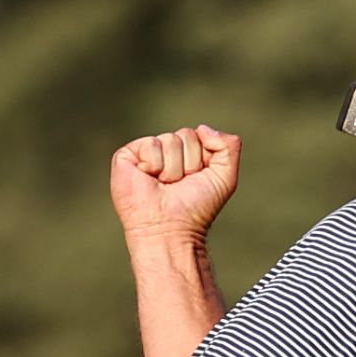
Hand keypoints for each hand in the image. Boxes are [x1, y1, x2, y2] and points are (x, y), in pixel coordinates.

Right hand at [109, 125, 241, 241]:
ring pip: (169, 140)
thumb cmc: (196, 208)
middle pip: (186, 135)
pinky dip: (155, 165)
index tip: (196, 179)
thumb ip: (229, 146)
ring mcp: (145, 154)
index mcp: (186, 155)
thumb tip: (202, 128)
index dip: (204, 158)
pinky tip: (149, 180)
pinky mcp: (126, 156)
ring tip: (164, 186)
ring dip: (172, 168)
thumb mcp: (225, 177)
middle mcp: (166, 153)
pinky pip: (151, 144)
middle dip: (189, 163)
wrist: (171, 228)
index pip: (200, 135)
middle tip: (179, 185)